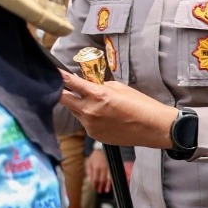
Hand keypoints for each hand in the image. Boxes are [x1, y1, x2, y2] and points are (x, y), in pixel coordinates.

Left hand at [58, 70, 177, 148]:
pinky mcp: (94, 135)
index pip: (71, 83)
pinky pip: (85, 123)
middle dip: (62, 93)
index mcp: (97, 95)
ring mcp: (90, 125)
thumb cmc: (141, 105)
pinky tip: (104, 117)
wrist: (154, 127)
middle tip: (63, 88)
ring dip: (78, 106)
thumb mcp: (119, 88)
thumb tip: (88, 86)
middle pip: (64, 100)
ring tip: (94, 104)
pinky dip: (88, 118)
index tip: (53, 72)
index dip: (60, 77)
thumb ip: (100, 86)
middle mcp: (89, 111)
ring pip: (75, 112)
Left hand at [85, 147, 111, 193]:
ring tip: (106, 191)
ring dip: (107, 186)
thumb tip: (90, 180)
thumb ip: (89, 171)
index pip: (95, 179)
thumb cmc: (94, 156)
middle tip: (100, 191)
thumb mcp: (88, 162)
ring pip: (108, 179)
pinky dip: (112, 181)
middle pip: (102, 180)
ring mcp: (108, 167)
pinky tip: (111, 185)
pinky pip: (113, 175)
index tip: (94, 188)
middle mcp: (103, 168)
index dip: (95, 185)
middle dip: (101, 187)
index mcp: (96, 167)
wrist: (102, 149)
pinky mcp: (112, 167)